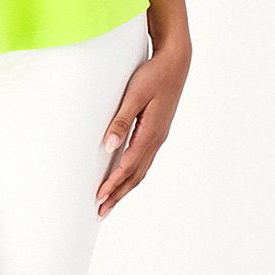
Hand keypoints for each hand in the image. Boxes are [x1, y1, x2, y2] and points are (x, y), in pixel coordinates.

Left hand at [96, 38, 188, 217]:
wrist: (175, 62)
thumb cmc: (153, 75)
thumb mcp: (134, 94)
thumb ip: (121, 120)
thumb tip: (108, 146)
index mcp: (151, 133)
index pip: (128, 166)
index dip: (113, 183)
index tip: (98, 197)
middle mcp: (156, 139)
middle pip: (135, 175)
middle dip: (118, 194)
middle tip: (101, 211)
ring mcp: (158, 137)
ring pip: (140, 170)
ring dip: (125, 187)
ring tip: (110, 202)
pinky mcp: (157, 131)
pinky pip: (143, 160)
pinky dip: (132, 174)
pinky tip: (124, 177)